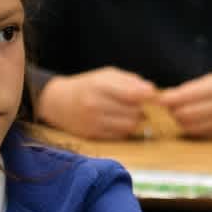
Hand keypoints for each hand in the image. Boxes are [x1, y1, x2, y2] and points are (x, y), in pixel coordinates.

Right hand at [37, 67, 157, 138]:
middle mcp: (95, 104)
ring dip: (135, 120)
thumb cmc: (87, 86)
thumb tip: (152, 91)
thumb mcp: (106, 75)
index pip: (132, 94)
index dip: (148, 96)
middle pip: (134, 111)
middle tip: (137, 104)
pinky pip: (120, 135)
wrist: (58, 102)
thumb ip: (130, 81)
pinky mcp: (93, 135)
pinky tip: (119, 121)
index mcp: (99, 85)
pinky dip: (125, 129)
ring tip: (129, 113)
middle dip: (141, 108)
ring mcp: (93, 122)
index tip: (153, 95)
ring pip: (129, 125)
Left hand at [158, 73, 211, 137]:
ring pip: (190, 126)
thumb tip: (168, 96)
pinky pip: (200, 133)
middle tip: (169, 105)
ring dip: (180, 120)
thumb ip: (193, 88)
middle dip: (173, 110)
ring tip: (180, 112)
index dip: (169, 99)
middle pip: (185, 113)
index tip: (158, 99)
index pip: (186, 96)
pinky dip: (191, 127)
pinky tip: (192, 120)